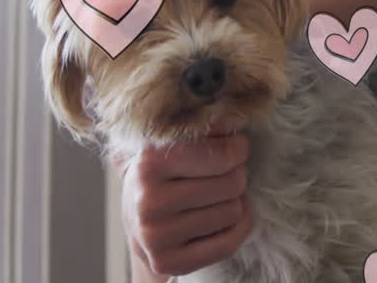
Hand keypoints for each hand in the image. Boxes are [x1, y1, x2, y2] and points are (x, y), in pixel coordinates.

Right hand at [112, 126, 253, 276]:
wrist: (138, 221)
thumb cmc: (166, 175)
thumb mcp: (176, 143)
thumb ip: (205, 127)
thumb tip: (233, 115)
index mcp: (150, 162)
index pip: (223, 154)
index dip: (238, 148)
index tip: (235, 148)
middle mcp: (148, 201)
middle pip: (232, 183)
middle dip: (236, 175)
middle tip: (222, 175)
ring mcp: (156, 236)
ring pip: (233, 211)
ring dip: (233, 202)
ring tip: (213, 197)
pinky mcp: (169, 261)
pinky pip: (230, 240)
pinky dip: (236, 226)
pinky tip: (220, 218)